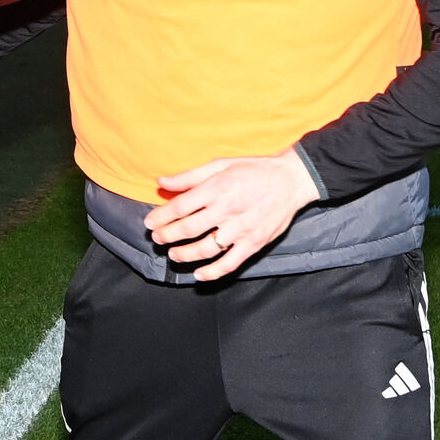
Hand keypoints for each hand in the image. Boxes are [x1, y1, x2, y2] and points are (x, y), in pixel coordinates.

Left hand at [145, 148, 319, 281]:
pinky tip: (199, 274)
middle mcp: (226, 210)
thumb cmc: (253, 170)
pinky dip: (212, 272)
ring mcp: (241, 229)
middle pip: (188, 228)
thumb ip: (189, 176)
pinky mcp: (254, 243)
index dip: (161, 216)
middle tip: (157, 239)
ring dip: (184, 255)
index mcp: (216, 188)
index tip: (149, 222)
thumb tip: (161, 181)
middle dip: (167, 236)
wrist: (290, 180)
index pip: (180, 206)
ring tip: (173, 255)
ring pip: (205, 248)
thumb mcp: (220, 164)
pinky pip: (230, 263)